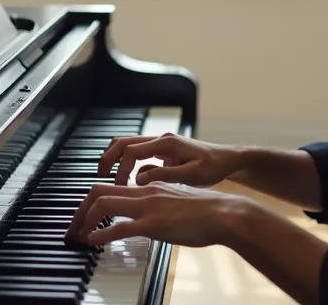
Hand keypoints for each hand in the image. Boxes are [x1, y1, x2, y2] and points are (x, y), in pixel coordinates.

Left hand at [63, 182, 255, 247]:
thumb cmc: (206, 211)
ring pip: (103, 204)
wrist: (225, 213)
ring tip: (78, 235)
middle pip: (98, 190)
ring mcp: (148, 207)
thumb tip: (149, 217)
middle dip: (79, 209)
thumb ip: (159, 204)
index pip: (110, 186)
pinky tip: (92, 241)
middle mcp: (144, 192)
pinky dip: (101, 233)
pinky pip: (119, 227)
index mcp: (149, 186)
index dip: (91, 201)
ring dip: (84, 220)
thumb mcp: (177, 201)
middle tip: (72, 227)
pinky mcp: (154, 224)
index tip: (85, 217)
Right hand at [98, 133, 240, 186]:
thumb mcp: (192, 175)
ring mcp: (161, 144)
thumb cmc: (214, 167)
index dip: (121, 169)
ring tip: (107, 177)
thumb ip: (164, 175)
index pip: (132, 151)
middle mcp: (161, 139)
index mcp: (166, 143)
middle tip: (99, 176)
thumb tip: (139, 178)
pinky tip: (129, 180)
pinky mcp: (163, 151)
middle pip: (124, 142)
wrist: (228, 160)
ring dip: (116, 158)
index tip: (120, 187)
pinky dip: (128, 163)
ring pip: (129, 145)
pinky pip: (138, 153)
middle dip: (109, 158)